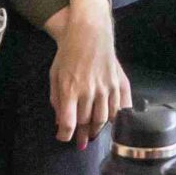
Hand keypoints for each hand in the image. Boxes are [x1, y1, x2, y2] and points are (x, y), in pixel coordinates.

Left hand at [42, 0, 127, 143]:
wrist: (89, 32)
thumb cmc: (68, 54)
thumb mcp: (55, 76)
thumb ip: (57, 100)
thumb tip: (61, 123)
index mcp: (70, 89)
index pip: (69, 123)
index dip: (65, 135)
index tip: (63, 138)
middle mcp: (90, 91)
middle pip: (86, 123)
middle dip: (82, 135)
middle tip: (80, 142)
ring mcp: (107, 88)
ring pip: (104, 119)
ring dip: (97, 129)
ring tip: (92, 134)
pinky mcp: (119, 84)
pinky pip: (119, 109)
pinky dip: (113, 119)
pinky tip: (107, 121)